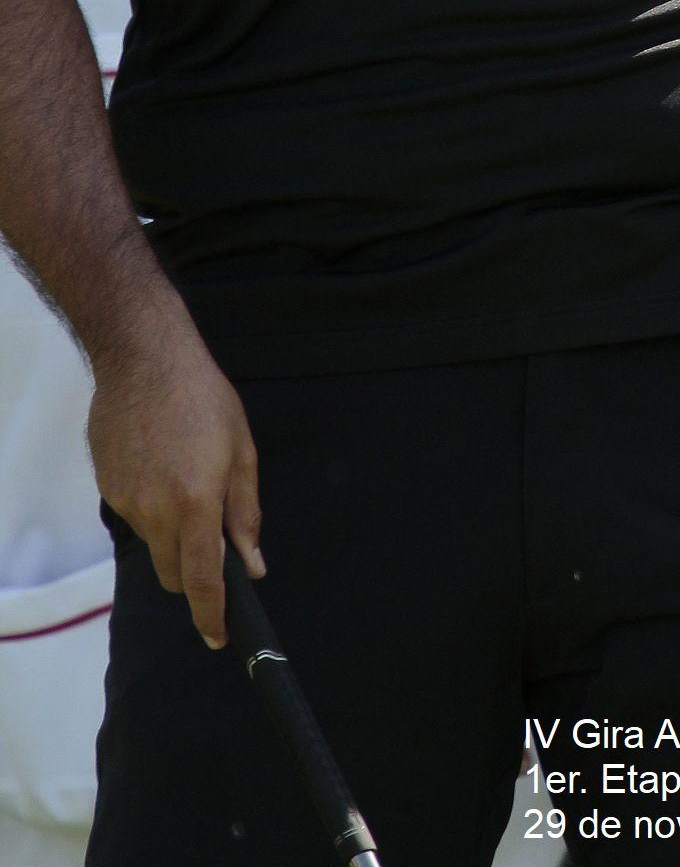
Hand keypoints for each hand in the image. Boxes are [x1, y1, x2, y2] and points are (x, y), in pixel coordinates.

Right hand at [88, 313, 262, 648]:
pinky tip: (162, 468)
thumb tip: (253, 564)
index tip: (219, 638)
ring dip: (174, 536)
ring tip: (186, 483)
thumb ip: (245, 513)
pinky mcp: (109, 490)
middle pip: (174, 574)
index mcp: (197, 502)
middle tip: (212, 537)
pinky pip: (136, 518)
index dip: (212, 616)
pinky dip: (153, 509)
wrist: (144, 359)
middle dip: (194, 574)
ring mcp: (128, 502)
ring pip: (154, 546)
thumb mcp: (242, 450)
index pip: (203, 580)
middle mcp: (157, 511)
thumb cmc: (203, 398)